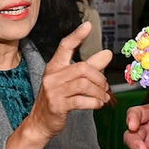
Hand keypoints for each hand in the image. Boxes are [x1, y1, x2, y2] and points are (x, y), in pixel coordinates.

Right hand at [24, 22, 113, 139]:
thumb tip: (107, 53)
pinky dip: (95, 102)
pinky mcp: (58, 105)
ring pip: (84, 84)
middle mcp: (52, 76)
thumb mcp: (72, 81)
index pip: (65, 46)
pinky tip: (98, 104)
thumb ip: (90, 67)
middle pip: (83, 68)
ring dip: (99, 92)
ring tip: (103, 97)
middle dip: (99, 78)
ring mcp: (54, 91)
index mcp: (55, 66)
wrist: (40, 122)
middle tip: (105, 87)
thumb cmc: (58, 99)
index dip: (77, 35)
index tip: (88, 26)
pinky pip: (82, 101)